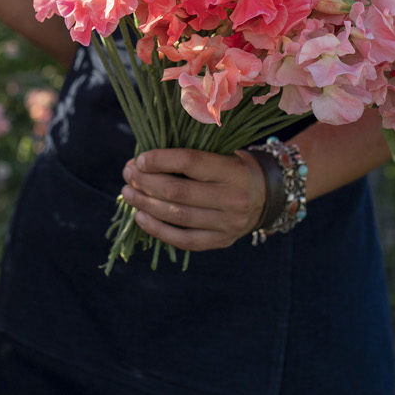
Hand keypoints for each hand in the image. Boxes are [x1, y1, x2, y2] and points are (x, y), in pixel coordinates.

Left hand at [120, 148, 266, 252]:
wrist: (266, 196)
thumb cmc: (233, 168)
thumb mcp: (222, 153)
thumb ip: (190, 156)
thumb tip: (143, 161)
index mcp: (233, 170)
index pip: (190, 162)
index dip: (160, 160)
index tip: (140, 159)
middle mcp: (232, 198)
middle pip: (178, 191)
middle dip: (146, 182)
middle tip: (128, 174)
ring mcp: (228, 224)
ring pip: (177, 216)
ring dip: (146, 204)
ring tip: (128, 193)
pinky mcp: (221, 241)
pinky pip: (184, 240)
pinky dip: (158, 229)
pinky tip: (141, 218)